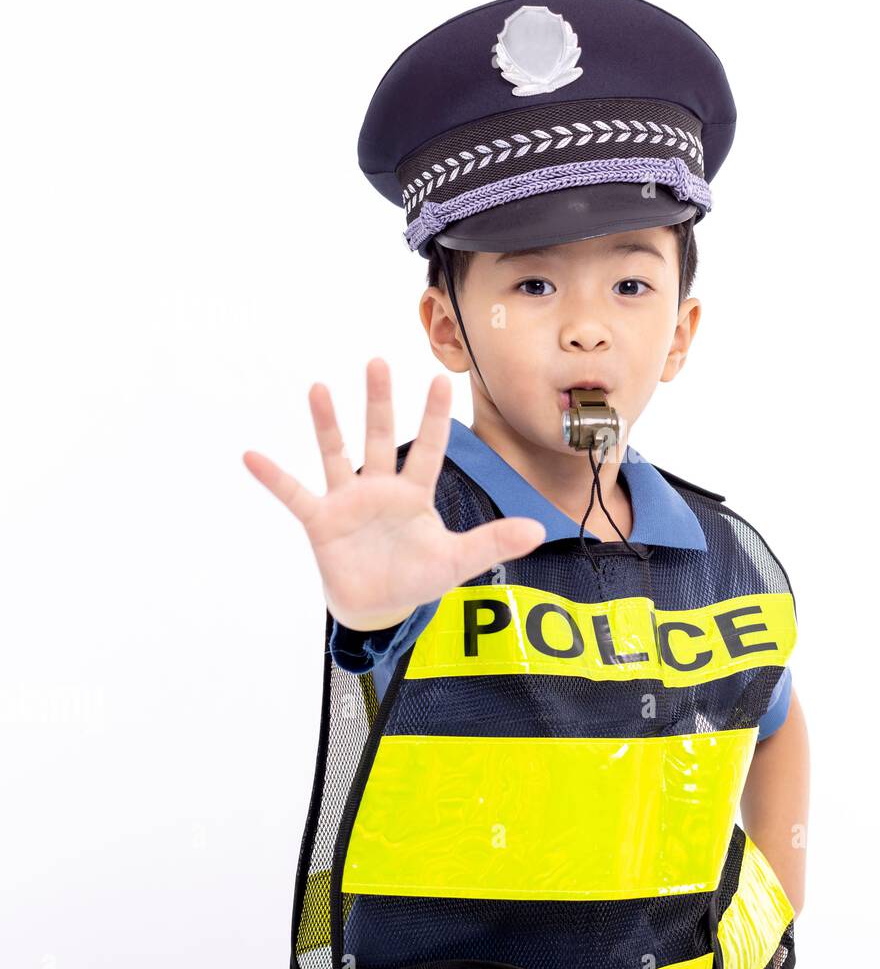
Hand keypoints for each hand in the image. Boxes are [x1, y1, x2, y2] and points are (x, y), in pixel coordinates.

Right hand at [244, 359, 546, 631]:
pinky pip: (295, 495)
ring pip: (337, 453)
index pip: (430, 447)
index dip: (435, 416)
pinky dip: (274, 477)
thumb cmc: (417, 577)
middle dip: (380, 401)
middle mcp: (381, 488)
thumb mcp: (458, 561)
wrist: (379, 607)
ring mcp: (349, 501)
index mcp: (415, 493)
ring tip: (319, 388)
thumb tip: (539, 530)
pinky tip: (252, 456)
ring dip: (327, 423)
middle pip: (381, 436)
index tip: (440, 378)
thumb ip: (494, 542)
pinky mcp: (321, 522)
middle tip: (378, 361)